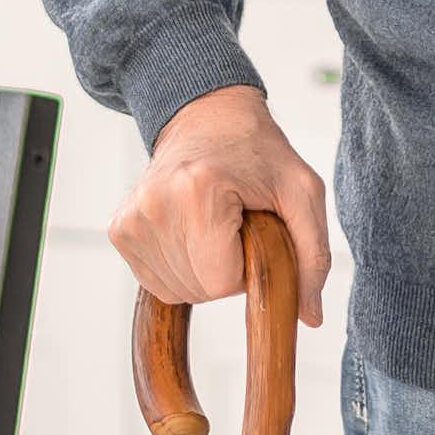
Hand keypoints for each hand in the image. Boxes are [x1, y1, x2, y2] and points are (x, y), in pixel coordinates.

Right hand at [111, 84, 331, 327]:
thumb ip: (313, 255)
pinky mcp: (120, 228)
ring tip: (213, 223)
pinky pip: (155, 281)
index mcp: (198, 190)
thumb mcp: (302, 191)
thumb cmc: (258, 152)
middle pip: (198, 290)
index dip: (245, 267)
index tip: (250, 230)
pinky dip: (180, 266)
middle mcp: (155, 204)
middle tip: (234, 224)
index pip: (221, 282)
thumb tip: (311, 318)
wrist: (208, 117)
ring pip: (175, 291)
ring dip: (203, 270)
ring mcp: (132, 217)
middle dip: (225, 269)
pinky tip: (190, 231)